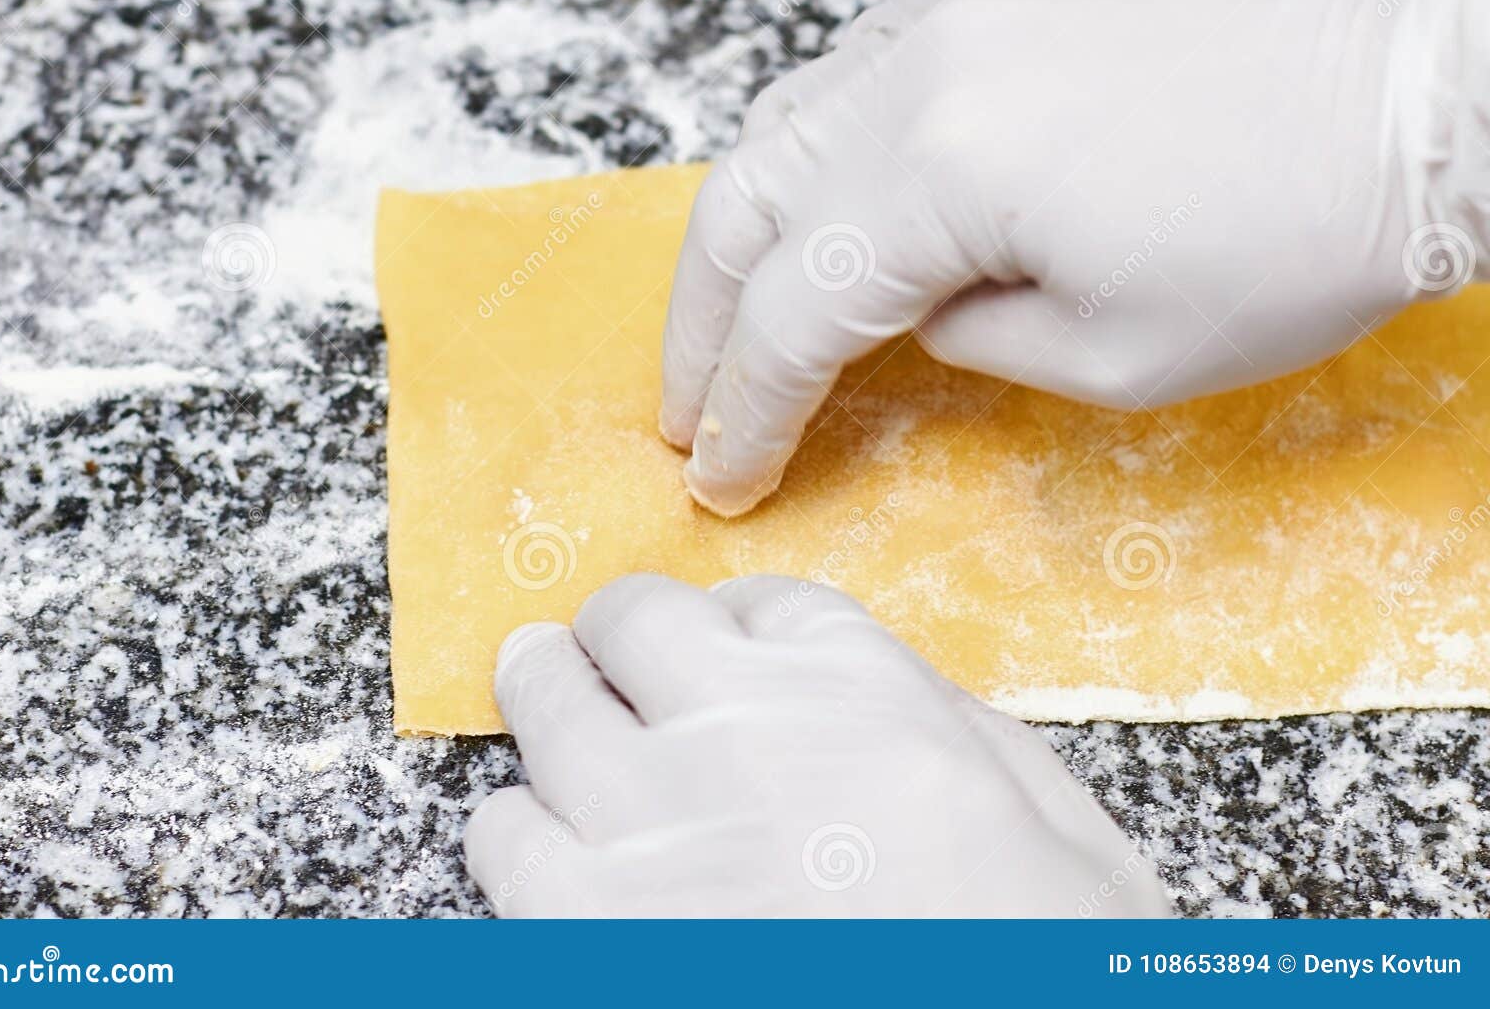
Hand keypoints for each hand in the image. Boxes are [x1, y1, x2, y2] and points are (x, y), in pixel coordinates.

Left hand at [464, 574, 1170, 916]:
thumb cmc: (1038, 958)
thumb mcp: (1055, 822)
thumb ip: (949, 727)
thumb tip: (873, 692)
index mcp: (863, 690)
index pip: (759, 599)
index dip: (734, 625)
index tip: (724, 651)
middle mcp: (741, 727)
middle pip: (629, 620)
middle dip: (619, 637)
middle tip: (601, 658)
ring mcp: (650, 823)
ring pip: (544, 706)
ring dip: (555, 710)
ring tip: (563, 729)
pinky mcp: (583, 927)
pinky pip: (500, 834)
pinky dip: (522, 834)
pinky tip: (555, 856)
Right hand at [659, 0, 1474, 515]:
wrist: (1431, 89)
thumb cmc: (1302, 237)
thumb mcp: (1116, 357)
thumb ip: (970, 341)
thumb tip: (910, 317)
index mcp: (943, 168)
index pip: (793, 311)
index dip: (747, 410)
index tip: (724, 476)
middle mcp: (923, 65)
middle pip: (744, 201)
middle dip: (699, 323)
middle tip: (689, 406)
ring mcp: (961, 6)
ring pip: (786, 119)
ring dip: (744, 231)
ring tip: (737, 316)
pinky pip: (863, 66)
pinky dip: (819, 151)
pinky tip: (828, 206)